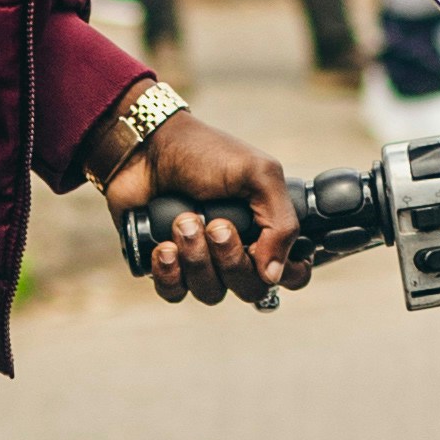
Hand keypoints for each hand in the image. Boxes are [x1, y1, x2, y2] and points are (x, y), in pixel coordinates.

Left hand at [109, 108, 297, 308]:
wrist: (146, 147)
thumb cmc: (204, 153)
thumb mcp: (257, 174)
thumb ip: (281, 224)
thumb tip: (273, 275)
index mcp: (266, 230)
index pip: (292, 274)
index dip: (286, 274)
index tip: (265, 254)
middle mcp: (237, 251)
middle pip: (250, 289)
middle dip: (230, 259)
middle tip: (215, 224)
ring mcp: (201, 261)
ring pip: (211, 293)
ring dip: (197, 259)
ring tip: (183, 221)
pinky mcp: (166, 265)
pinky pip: (174, 293)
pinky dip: (169, 272)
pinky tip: (163, 246)